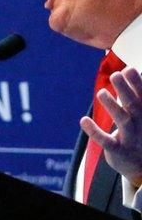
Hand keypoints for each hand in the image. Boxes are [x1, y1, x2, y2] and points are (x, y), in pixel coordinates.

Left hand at [80, 67, 141, 186]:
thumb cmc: (139, 133)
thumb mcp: (141, 113)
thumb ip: (136, 94)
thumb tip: (129, 70)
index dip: (137, 83)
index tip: (128, 69)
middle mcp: (140, 124)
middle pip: (134, 105)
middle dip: (126, 90)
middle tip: (116, 74)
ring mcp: (130, 137)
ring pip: (122, 120)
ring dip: (112, 106)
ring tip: (101, 92)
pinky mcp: (118, 150)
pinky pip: (106, 141)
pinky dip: (95, 131)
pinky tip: (83, 120)